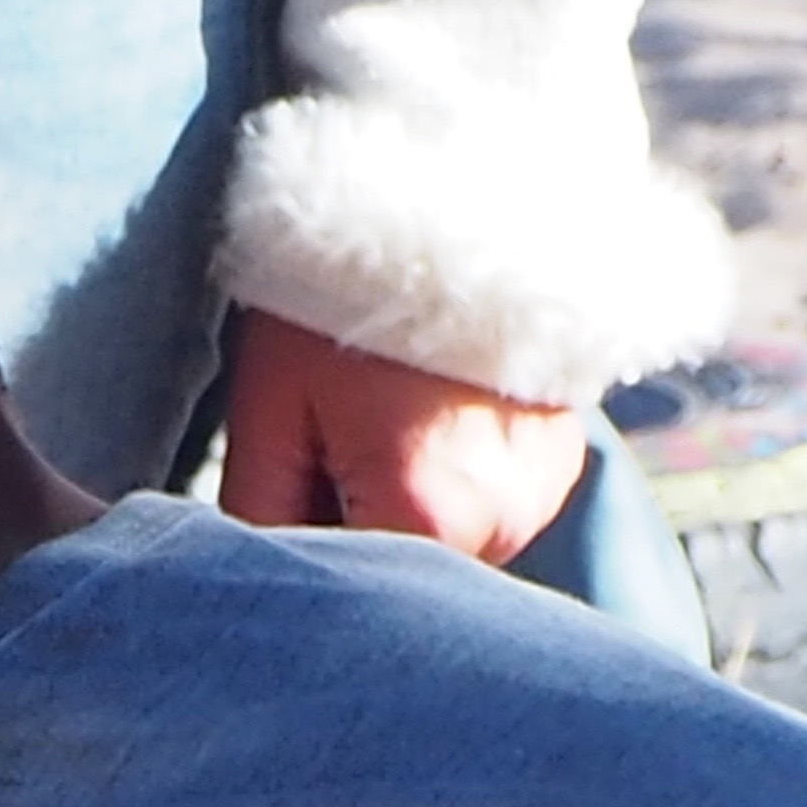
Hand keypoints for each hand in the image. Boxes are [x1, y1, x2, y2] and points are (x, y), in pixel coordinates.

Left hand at [220, 310, 590, 563]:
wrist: (452, 207)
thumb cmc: (339, 308)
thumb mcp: (270, 415)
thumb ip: (257, 519)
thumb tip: (246, 583)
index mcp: (432, 517)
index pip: (345, 599)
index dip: (294, 576)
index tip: (259, 546)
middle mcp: (507, 522)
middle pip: (396, 579)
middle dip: (341, 548)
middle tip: (305, 475)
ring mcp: (543, 496)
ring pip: (440, 555)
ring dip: (392, 525)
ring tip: (360, 443)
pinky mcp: (560, 469)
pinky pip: (482, 514)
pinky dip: (439, 496)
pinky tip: (408, 434)